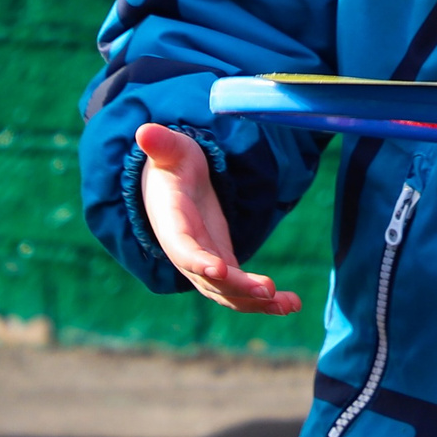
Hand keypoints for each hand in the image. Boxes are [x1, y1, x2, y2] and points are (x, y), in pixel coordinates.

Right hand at [134, 123, 300, 315]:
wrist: (172, 186)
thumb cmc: (172, 165)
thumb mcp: (170, 152)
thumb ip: (162, 145)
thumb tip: (145, 131)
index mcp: (172, 224)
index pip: (182, 247)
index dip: (197, 260)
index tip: (218, 270)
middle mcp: (186, 251)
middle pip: (209, 279)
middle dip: (237, 287)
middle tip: (267, 290)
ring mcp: (205, 261)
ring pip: (227, 292)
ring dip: (256, 301)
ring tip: (289, 304)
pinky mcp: (223, 263)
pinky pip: (240, 289)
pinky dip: (264, 299)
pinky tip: (291, 304)